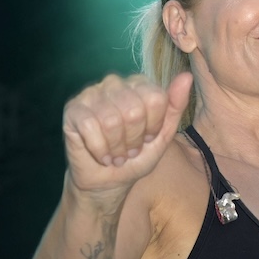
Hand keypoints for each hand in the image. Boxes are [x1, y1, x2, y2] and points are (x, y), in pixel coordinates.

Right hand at [61, 72, 191, 194]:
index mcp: (139, 84)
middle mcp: (115, 82)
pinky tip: (101, 156)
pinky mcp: (72, 109)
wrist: (107, 182)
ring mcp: (91, 93)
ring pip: (111, 120)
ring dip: (116, 148)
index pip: (156, 99)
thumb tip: (186, 77)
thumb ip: (175, 106)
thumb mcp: (163, 135)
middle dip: (134, 140)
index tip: (147, 139)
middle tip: (129, 150)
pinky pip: (90, 127)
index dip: (154, 127)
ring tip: (116, 155)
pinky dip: (99, 150)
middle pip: (134, 110)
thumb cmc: (136, 157)